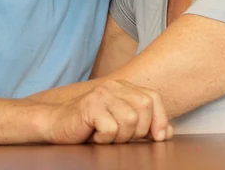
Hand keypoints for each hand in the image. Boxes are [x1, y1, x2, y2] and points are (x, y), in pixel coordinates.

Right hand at [46, 80, 171, 144]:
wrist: (57, 124)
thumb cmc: (90, 125)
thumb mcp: (122, 124)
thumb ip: (144, 124)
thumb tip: (166, 132)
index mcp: (124, 87)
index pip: (153, 97)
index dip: (160, 118)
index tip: (158, 137)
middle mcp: (114, 86)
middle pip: (144, 108)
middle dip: (139, 130)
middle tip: (122, 137)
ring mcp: (102, 94)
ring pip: (130, 120)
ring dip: (120, 136)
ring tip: (107, 135)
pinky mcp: (90, 106)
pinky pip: (111, 129)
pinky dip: (105, 139)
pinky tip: (95, 135)